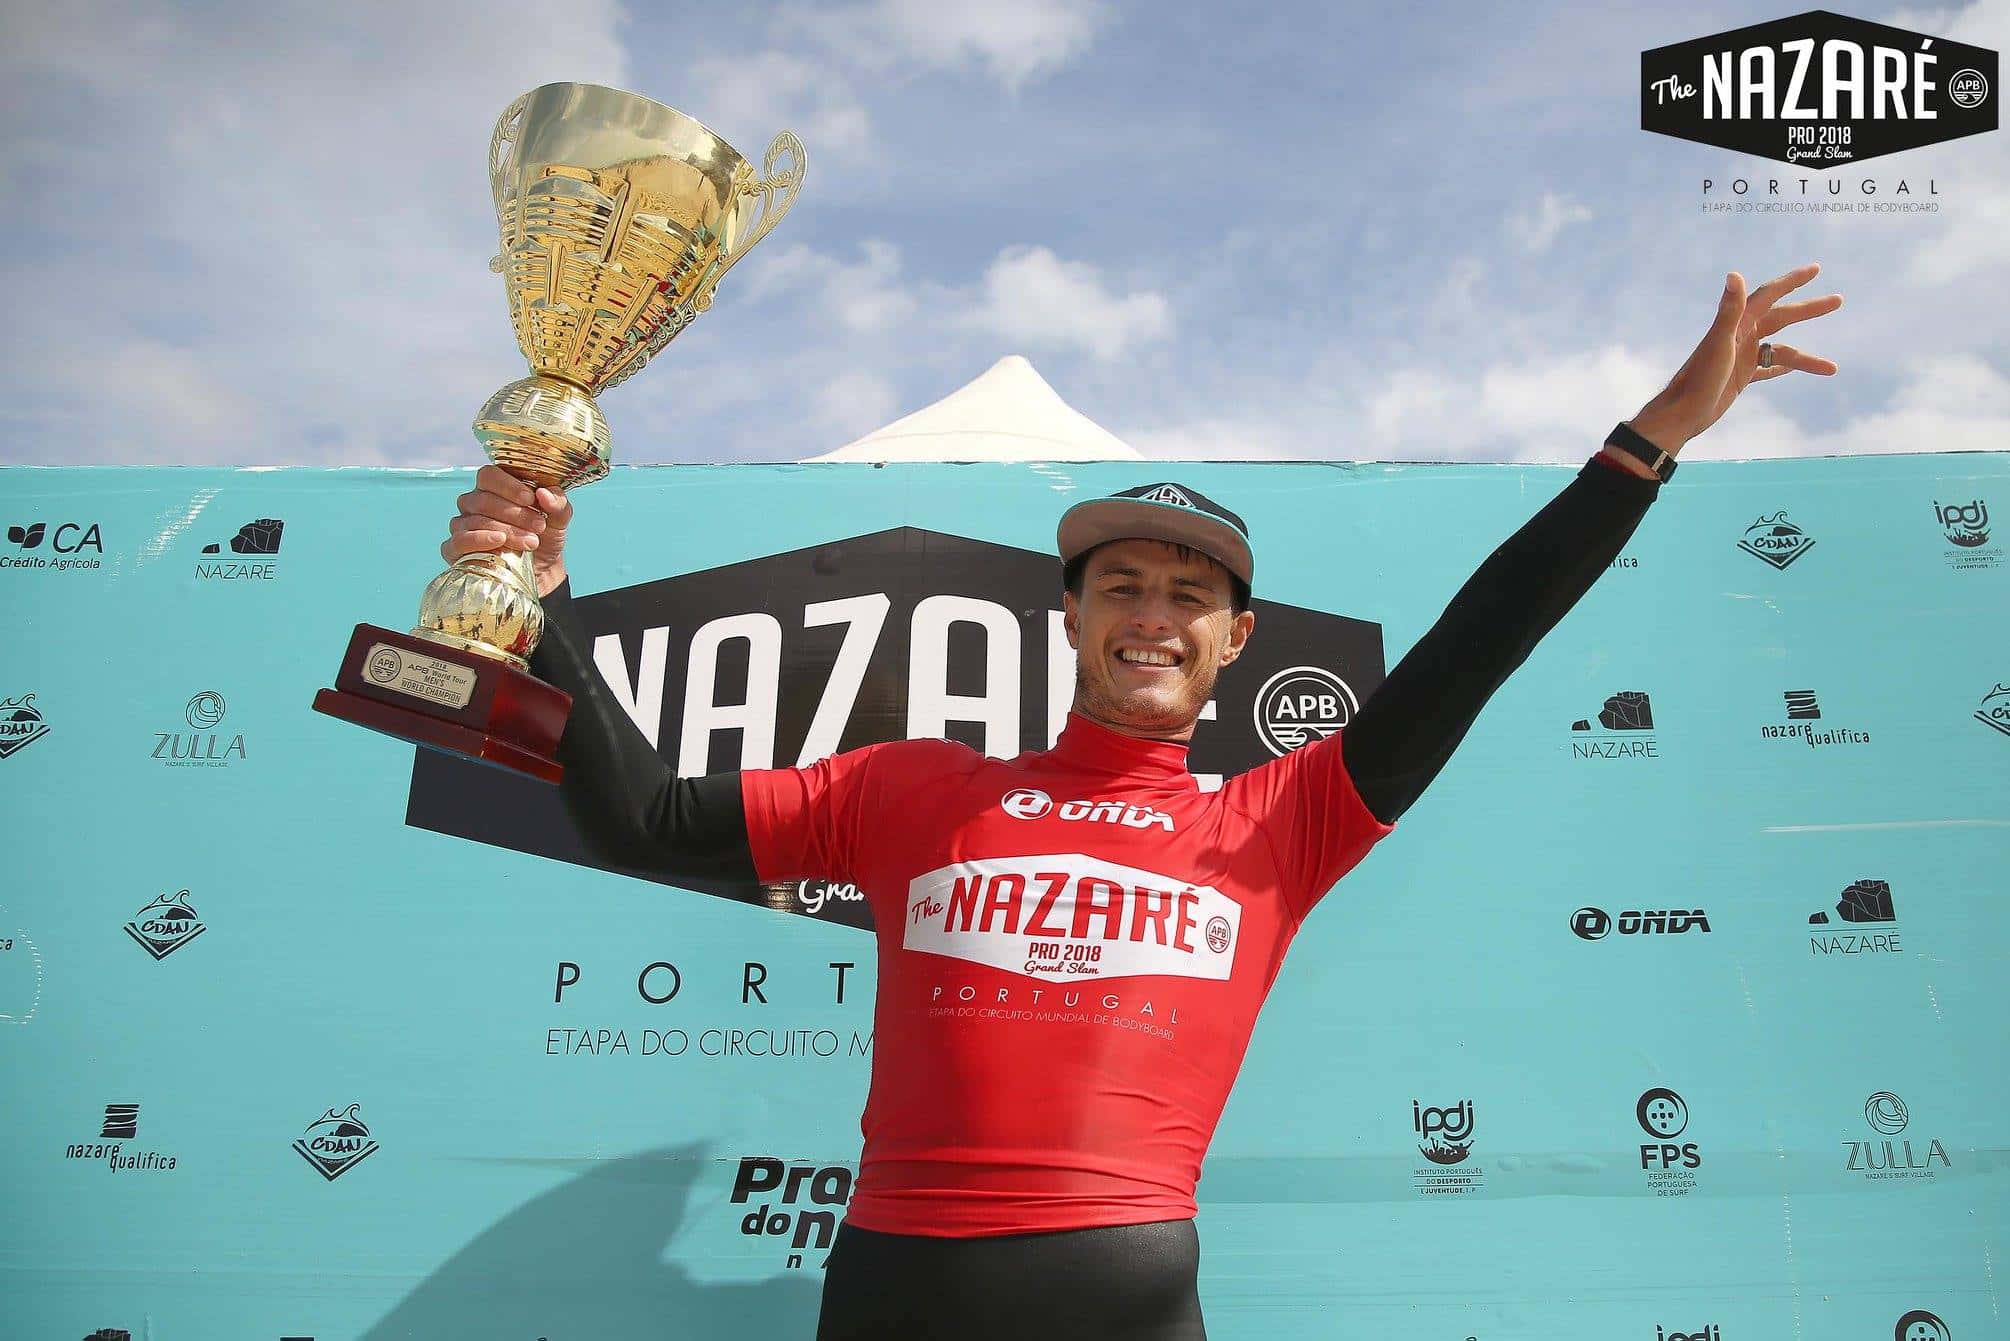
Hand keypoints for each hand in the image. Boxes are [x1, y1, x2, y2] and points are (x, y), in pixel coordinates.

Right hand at [440, 463, 573, 597]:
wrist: (542, 566)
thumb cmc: (544, 534)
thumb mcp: (558, 517)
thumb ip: (557, 502)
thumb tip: (545, 494)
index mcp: (494, 487)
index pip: (489, 475)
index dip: (508, 486)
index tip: (531, 498)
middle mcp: (473, 503)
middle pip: (483, 500)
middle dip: (514, 513)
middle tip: (538, 526)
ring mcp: (462, 525)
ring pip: (475, 521)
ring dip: (505, 530)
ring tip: (531, 542)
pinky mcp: (456, 548)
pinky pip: (458, 541)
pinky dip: (478, 540)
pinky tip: (499, 542)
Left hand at [1630, 262, 1842, 454]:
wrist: (1681, 414)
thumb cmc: (1699, 380)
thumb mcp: (1720, 344)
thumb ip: (1729, 311)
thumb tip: (1734, 274)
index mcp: (1736, 324)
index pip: (1769, 295)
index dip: (1792, 281)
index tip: (1816, 270)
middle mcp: (1740, 336)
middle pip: (1781, 317)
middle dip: (1808, 309)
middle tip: (1838, 301)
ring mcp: (1740, 357)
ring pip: (1781, 350)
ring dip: (1805, 357)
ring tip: (1832, 368)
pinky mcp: (1740, 376)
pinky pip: (1768, 368)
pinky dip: (1783, 366)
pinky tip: (1798, 368)